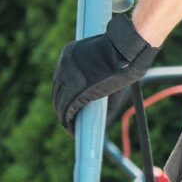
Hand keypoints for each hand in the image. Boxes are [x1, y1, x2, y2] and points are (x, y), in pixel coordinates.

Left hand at [54, 11, 156, 132]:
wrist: (124, 51)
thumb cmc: (122, 55)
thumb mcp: (105, 63)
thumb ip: (97, 80)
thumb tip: (100, 97)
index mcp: (68, 55)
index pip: (62, 79)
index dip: (65, 93)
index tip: (70, 103)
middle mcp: (63, 66)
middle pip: (57, 92)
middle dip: (62, 107)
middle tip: (70, 119)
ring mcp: (68, 78)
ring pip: (60, 103)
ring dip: (64, 117)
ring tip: (71, 128)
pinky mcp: (76, 91)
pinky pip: (68, 110)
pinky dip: (68, 122)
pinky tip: (72, 130)